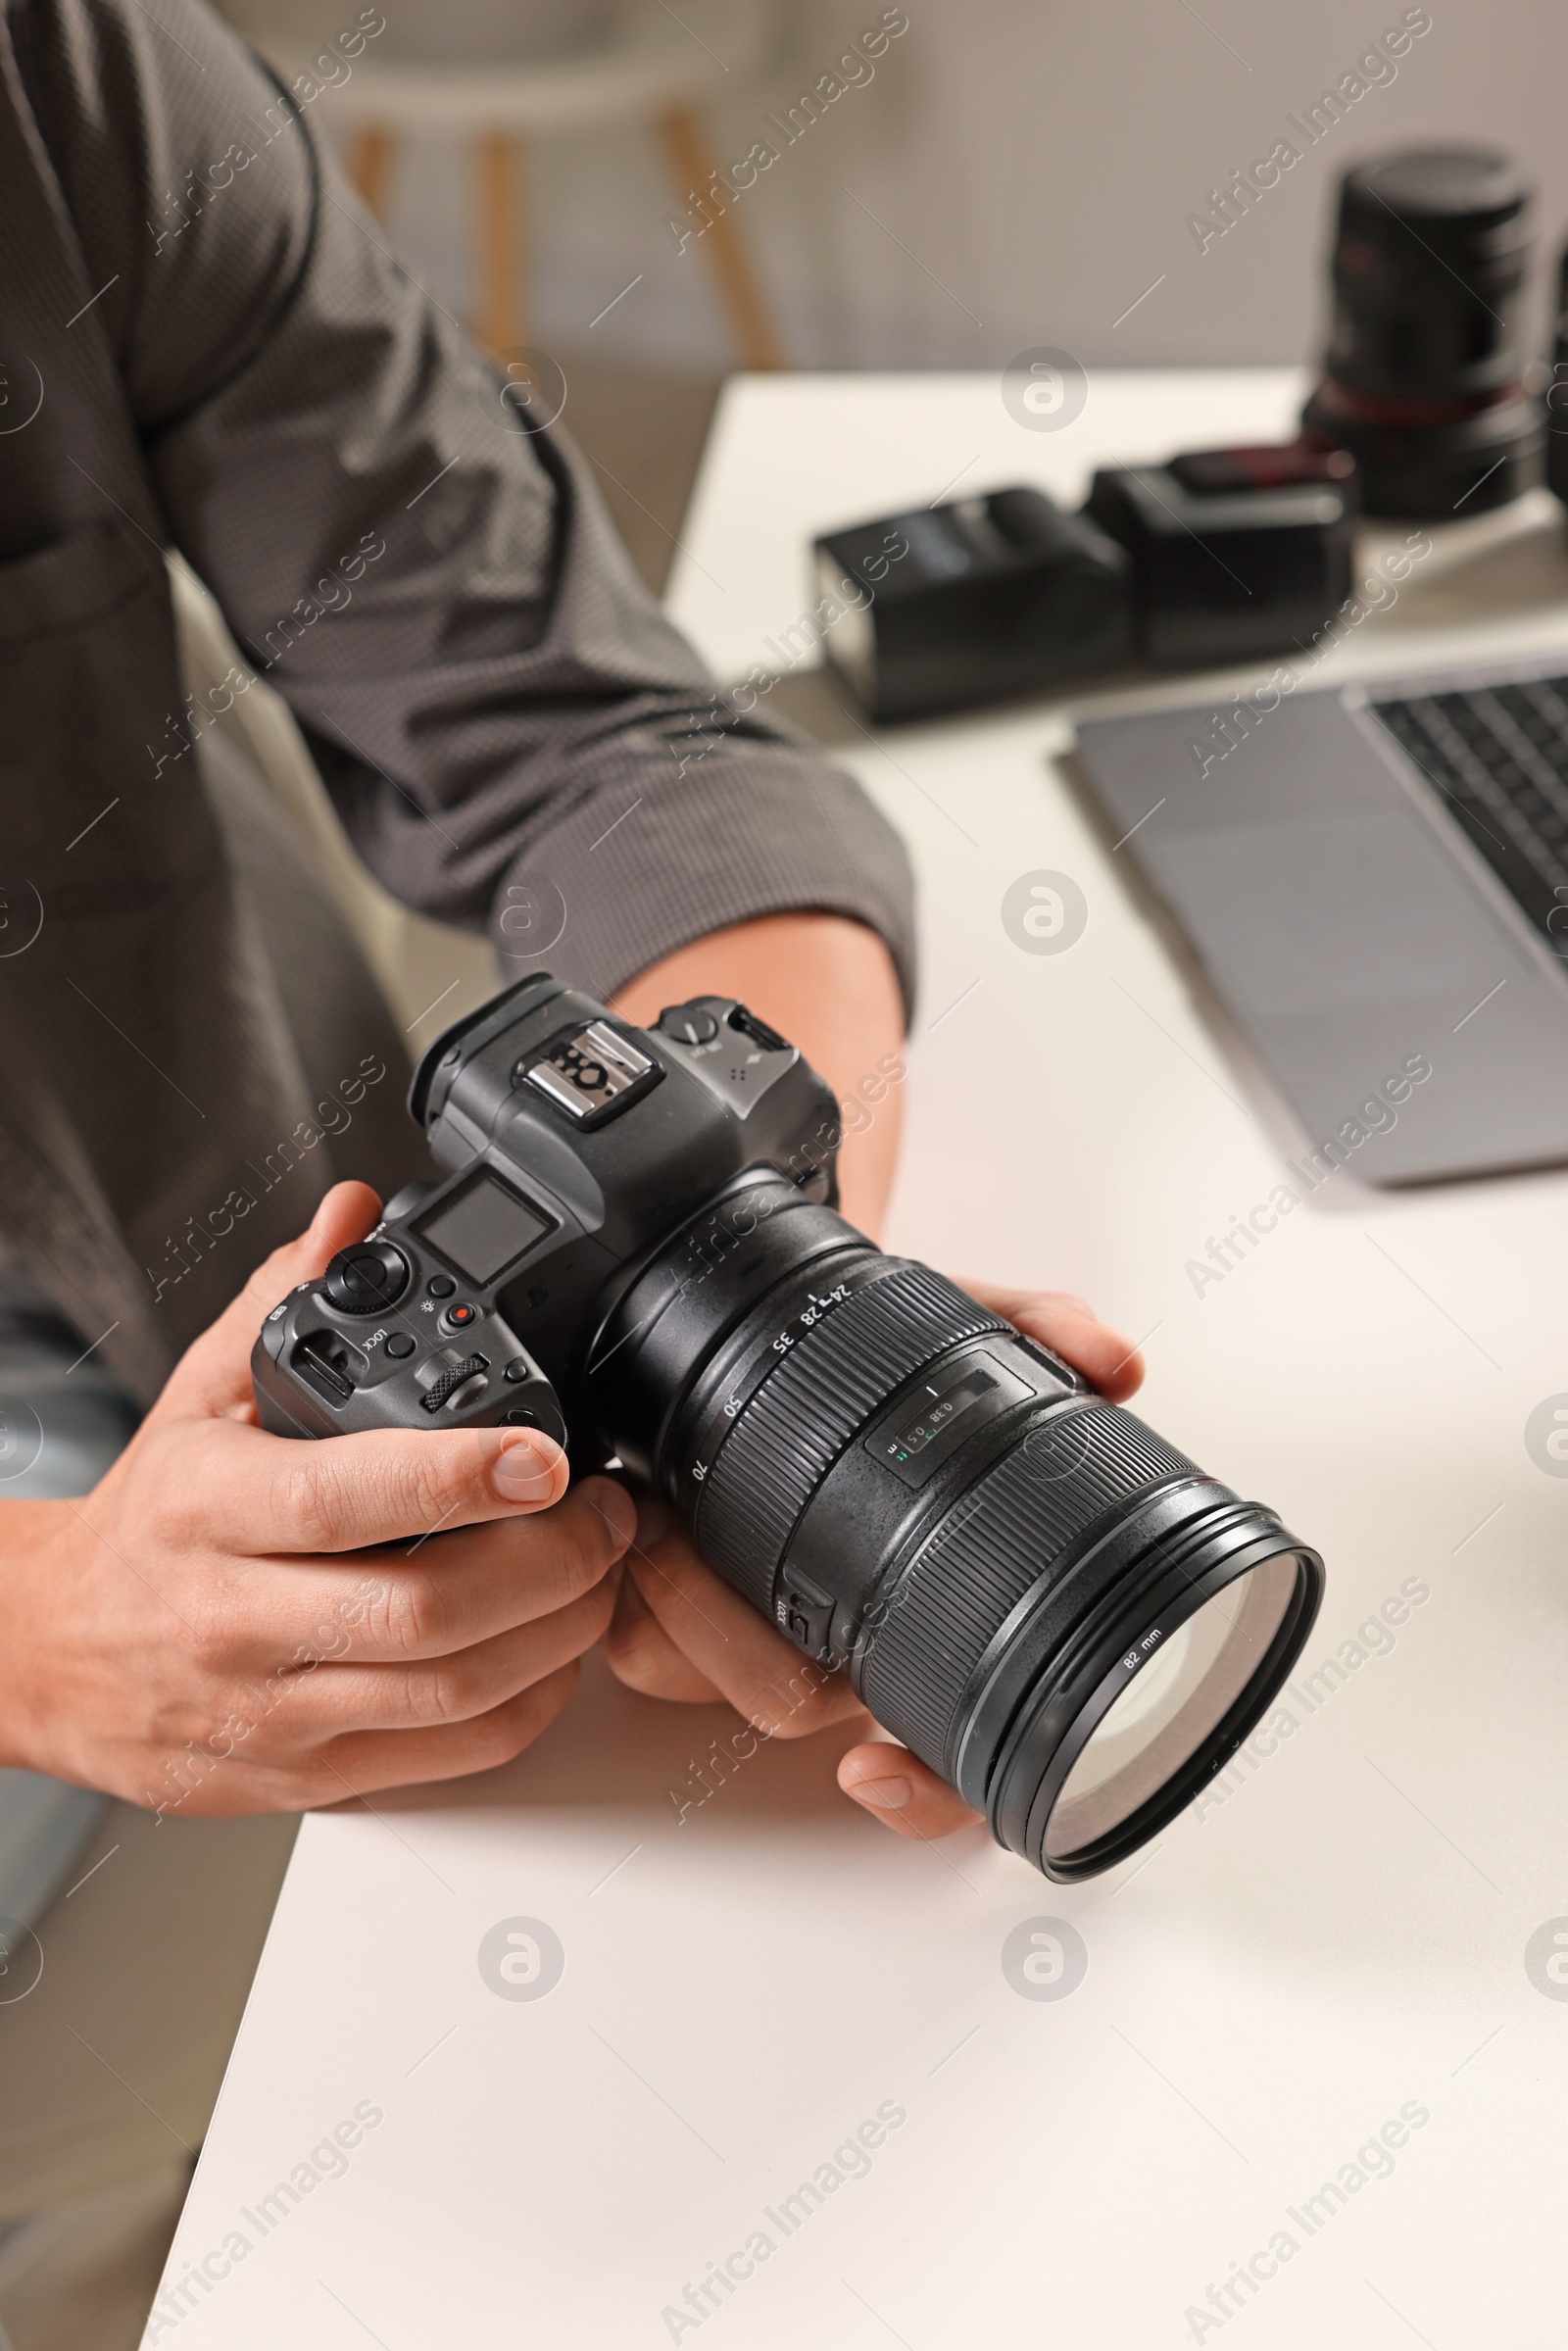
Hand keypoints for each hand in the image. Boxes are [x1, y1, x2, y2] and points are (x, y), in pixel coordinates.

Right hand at [0, 1183, 634, 1814]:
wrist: (48, 1654)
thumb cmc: (148, 1522)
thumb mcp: (199, 1393)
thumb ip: (286, 1295)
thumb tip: (356, 1210)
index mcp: (208, 1506)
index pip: (346, 1496)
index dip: (462, 1477)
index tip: (547, 1455)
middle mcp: (234, 1616)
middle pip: (427, 1609)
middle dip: (553, 1562)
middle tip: (608, 1514)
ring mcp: (269, 1708)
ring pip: (451, 1691)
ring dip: (560, 1634)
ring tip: (602, 1574)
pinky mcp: (300, 1775)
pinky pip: (446, 1755)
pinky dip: (526, 1704)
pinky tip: (552, 1652)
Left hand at [602, 1281, 1143, 1842]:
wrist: (762, 1331)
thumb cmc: (869, 1357)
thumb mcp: (949, 1317)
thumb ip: (1033, 1328)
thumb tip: (1113, 1361)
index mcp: (912, 1614)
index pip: (949, 1764)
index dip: (923, 1795)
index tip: (870, 1770)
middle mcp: (836, 1648)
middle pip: (793, 1711)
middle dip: (728, 1627)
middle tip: (688, 1533)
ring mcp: (743, 1645)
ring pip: (700, 1687)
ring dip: (670, 1601)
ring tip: (656, 1510)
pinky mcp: (656, 1630)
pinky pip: (638, 1660)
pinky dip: (627, 1600)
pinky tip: (625, 1533)